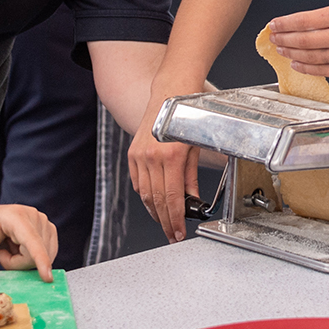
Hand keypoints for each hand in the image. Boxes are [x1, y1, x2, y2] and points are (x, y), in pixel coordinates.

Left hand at [0, 203, 57, 279]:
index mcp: (16, 216)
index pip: (32, 241)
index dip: (40, 259)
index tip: (47, 277)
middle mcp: (35, 216)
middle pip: (35, 255)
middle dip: (17, 263)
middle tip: (0, 254)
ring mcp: (45, 223)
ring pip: (42, 257)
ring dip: (23, 261)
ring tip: (9, 249)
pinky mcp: (49, 231)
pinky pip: (46, 255)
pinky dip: (30, 259)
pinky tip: (19, 249)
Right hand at [129, 122, 197, 243]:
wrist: (170, 94)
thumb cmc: (188, 118)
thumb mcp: (195, 149)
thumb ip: (191, 177)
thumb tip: (192, 199)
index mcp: (171, 156)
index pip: (172, 198)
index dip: (175, 219)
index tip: (179, 232)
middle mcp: (152, 157)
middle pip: (156, 200)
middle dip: (165, 222)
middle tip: (173, 234)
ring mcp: (140, 155)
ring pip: (144, 194)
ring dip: (154, 212)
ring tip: (164, 223)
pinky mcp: (132, 154)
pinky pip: (137, 182)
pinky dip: (145, 195)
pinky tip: (153, 202)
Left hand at [269, 4, 328, 80]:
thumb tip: (300, 25)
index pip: (306, 19)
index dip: (286, 23)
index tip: (274, 24)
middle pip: (305, 39)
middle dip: (285, 39)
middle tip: (273, 38)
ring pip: (312, 56)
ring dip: (293, 53)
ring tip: (281, 49)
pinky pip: (323, 70)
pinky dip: (307, 68)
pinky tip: (297, 63)